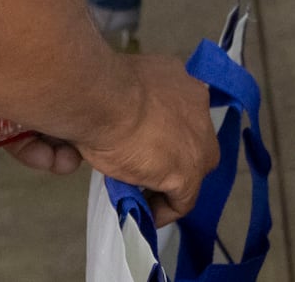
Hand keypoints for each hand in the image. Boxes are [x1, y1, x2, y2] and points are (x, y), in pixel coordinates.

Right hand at [2, 53, 219, 223]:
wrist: (100, 99)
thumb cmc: (97, 88)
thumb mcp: (119, 86)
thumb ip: (127, 101)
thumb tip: (110, 121)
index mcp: (179, 80)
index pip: (178, 112)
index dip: (161, 133)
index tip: (142, 147)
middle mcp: (197, 105)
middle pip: (190, 140)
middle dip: (168, 156)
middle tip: (141, 170)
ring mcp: (198, 140)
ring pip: (190, 169)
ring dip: (165, 182)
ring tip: (139, 194)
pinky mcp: (188, 172)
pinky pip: (181, 200)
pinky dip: (163, 210)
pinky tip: (144, 214)